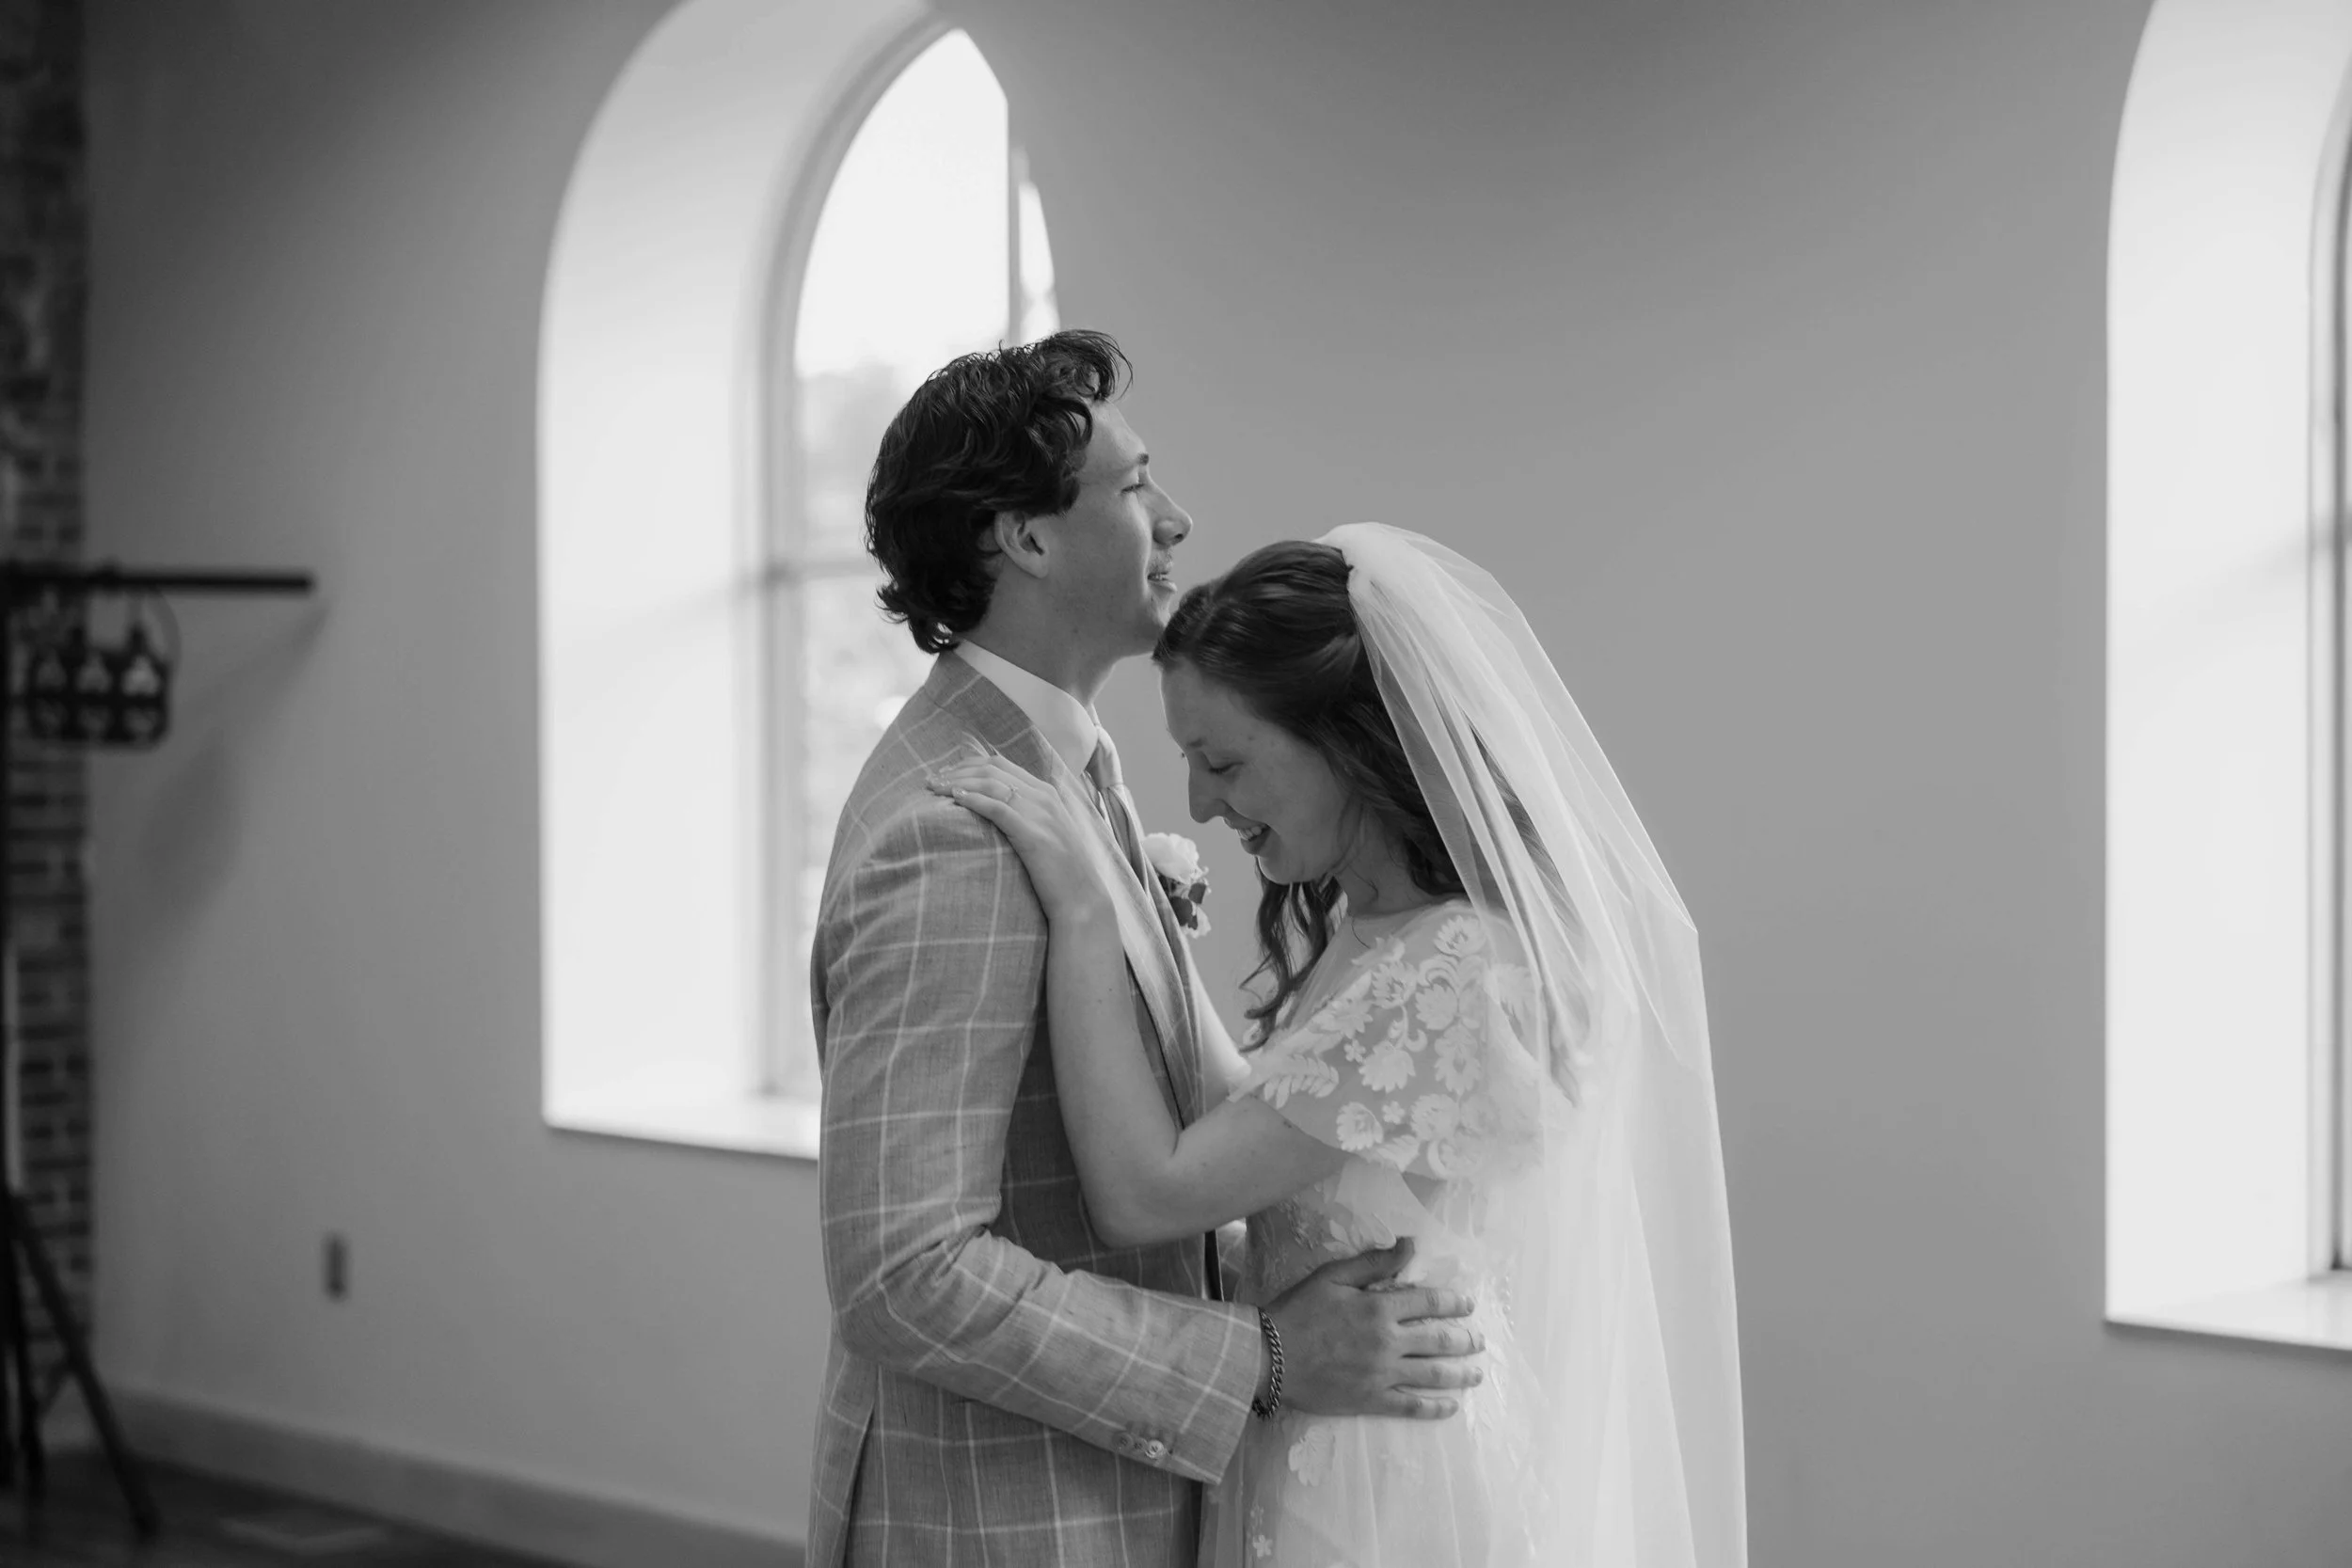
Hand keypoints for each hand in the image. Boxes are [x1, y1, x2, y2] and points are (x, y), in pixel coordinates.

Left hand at [931, 754, 1113, 923]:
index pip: (1000, 764)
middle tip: (932, 781)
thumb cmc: (1060, 873)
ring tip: (935, 789)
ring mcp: (1040, 812)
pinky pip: (997, 807)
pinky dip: (973, 799)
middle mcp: (1043, 796)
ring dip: (958, 782)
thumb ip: (1025, 817)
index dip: (968, 765)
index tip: (945, 775)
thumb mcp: (1045, 834)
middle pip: (992, 768)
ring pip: (991, 783)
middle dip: (957, 770)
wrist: (1081, 899)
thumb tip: (994, 813)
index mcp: (1046, 792)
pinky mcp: (1032, 833)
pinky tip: (955, 799)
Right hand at [1260, 1238, 1483, 1419]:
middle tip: (1479, 1341)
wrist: (1268, 1356)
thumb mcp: (1332, 1276)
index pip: (1428, 1302)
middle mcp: (1388, 1342)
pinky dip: (1434, 1408)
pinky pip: (1411, 1407)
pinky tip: (1450, 1407)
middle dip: (1464, 1340)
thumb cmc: (1298, 1311)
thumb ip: (1374, 1262)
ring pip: (1433, 1375)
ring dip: (1460, 1374)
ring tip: (1476, 1374)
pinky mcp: (1371, 1401)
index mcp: (1379, 1308)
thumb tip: (1410, 1245)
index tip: (1468, 1304)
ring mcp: (1382, 1374)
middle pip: (1439, 1340)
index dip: (1452, 1302)